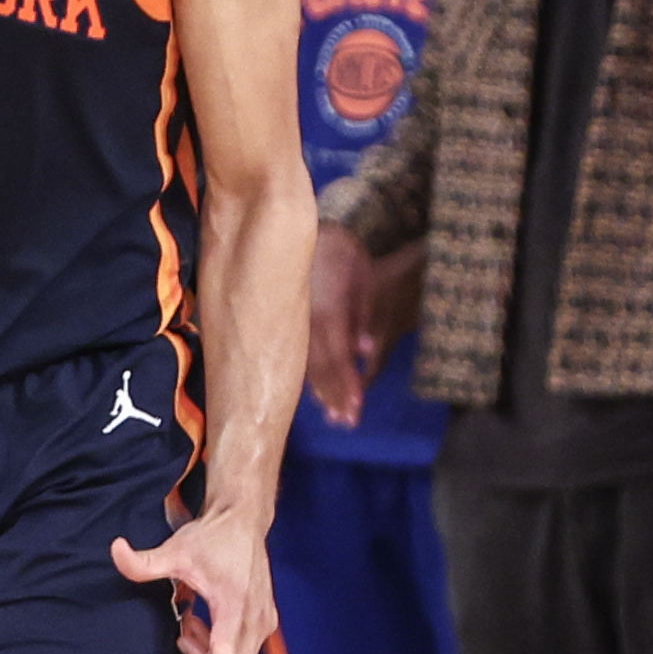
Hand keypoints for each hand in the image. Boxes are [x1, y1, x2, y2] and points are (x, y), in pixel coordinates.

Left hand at [113, 507, 276, 653]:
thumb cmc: (212, 537)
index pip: (230, 648)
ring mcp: (263, 622)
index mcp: (235, 602)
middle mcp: (255, 618)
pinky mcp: (264, 623)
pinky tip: (199, 623)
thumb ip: (144, 561)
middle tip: (179, 645)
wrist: (244, 522)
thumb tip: (115, 550)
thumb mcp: (176, 549)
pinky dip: (218, 651)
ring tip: (185, 623)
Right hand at [306, 223, 381, 426]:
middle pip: (320, 367)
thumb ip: (362, 313)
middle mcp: (306, 322)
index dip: (346, 383)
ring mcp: (293, 325)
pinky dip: (309, 377)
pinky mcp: (288, 325)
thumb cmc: (338, 250)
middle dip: (335, 396)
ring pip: (307, 364)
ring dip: (322, 392)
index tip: (356, 408)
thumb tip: (363, 349)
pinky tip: (317, 395)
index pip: (336, 355)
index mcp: (326, 309)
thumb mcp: (360, 274)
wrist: (296, 230)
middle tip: (348, 423)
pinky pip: (298, 355)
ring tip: (334, 417)